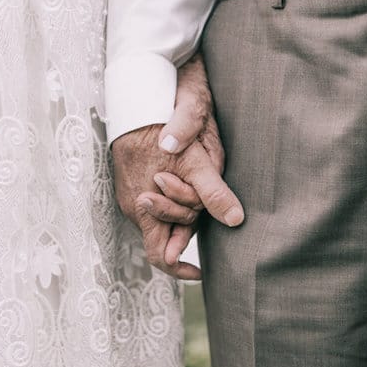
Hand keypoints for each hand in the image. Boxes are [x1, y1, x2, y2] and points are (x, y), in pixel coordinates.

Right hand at [112, 54, 243, 279]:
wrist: (137, 96)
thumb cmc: (164, 128)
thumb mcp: (195, 162)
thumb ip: (213, 193)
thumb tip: (236, 220)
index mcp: (144, 209)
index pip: (160, 257)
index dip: (181, 269)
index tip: (202, 269)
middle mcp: (134, 206)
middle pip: (167, 233)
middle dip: (190, 223)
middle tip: (206, 198)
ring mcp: (130, 191)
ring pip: (163, 215)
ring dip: (185, 206)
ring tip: (198, 179)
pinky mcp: (131, 178)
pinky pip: (156, 199)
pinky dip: (175, 195)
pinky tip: (187, 175)